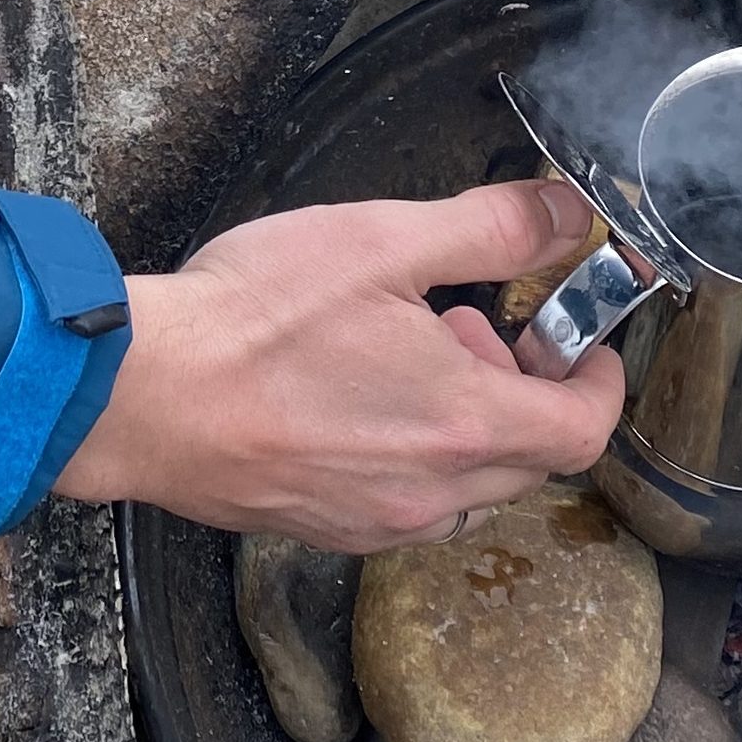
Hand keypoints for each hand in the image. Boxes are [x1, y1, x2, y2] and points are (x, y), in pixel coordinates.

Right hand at [55, 178, 623, 552]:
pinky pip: (402, 503)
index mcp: (464, 422)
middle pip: (529, 459)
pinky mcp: (324, 528)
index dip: (600, 382)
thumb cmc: (252, 320)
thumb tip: (564, 213)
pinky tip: (349, 397)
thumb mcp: (381, 241)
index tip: (581, 342)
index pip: (584, 429)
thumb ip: (489, 229)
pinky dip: (407, 455)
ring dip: (463, 424)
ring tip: (399, 354)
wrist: (141, 394)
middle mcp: (432, 491)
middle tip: (468, 325)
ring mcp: (375, 521)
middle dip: (520, 389)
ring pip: (465, 486)